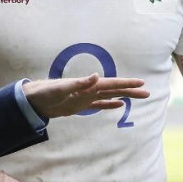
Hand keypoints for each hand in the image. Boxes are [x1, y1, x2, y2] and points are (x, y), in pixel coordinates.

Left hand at [23, 73, 148, 117]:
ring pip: (110, 97)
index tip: (141, 83)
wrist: (34, 100)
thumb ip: (79, 83)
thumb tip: (96, 76)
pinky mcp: (80, 105)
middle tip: (147, 92)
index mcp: (87, 85)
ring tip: (139, 97)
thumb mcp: (62, 88)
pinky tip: (119, 105)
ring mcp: (86, 98)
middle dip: (130, 90)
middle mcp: (89, 90)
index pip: (110, 84)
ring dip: (123, 96)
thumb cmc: (46, 92)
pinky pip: (99, 105)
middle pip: (114, 90)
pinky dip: (109, 105)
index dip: (125, 84)